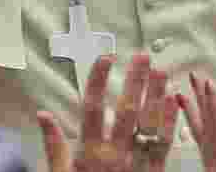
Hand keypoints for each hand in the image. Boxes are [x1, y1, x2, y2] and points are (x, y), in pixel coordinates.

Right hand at [38, 52, 179, 171]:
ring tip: (163, 70)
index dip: (99, 80)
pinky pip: (164, 145)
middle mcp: (115, 156)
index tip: (106, 56)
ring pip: (150, 124)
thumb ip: (53, 146)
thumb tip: (42, 113)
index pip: (93, 108)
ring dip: (157, 95)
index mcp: (89, 153)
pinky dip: (169, 122)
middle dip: (136, 80)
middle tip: (144, 55)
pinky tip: (173, 102)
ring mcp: (136, 165)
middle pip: (127, 110)